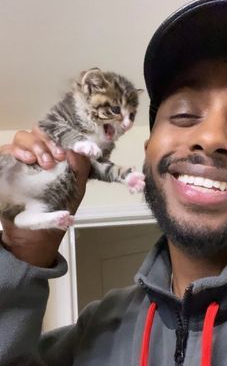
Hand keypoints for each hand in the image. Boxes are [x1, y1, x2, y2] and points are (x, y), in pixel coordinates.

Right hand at [0, 127, 90, 266]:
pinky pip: (5, 151)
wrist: (36, 234)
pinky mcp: (6, 168)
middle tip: (55, 157)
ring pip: (22, 137)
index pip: (55, 134)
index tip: (66, 150)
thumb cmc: (57, 211)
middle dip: (47, 140)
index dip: (60, 136)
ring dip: (34, 145)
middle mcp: (37, 155)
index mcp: (55, 156)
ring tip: (41, 162)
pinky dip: (14, 151)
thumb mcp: (76, 189)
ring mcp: (20, 161)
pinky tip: (26, 160)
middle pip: (37, 131)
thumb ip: (80, 166)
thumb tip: (80, 145)